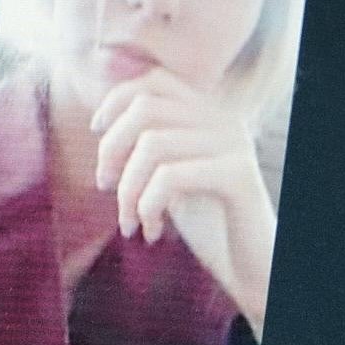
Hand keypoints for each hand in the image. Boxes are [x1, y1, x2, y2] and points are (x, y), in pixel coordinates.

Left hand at [90, 68, 274, 333]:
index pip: (154, 80)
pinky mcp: (236, 175)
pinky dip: (147, 205)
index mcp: (207, 114)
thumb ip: (146, 148)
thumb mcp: (169, 176)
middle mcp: (223, 120)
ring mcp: (232, 144)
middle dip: (111, 147)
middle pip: (145, 107)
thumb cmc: (206, 224)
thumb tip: (101, 123)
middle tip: (104, 186)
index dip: (116, 99)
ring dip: (127, 189)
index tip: (96, 131)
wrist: (248, 264)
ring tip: (129, 223)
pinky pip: (171, 175)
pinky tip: (150, 232)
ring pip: (152, 144)